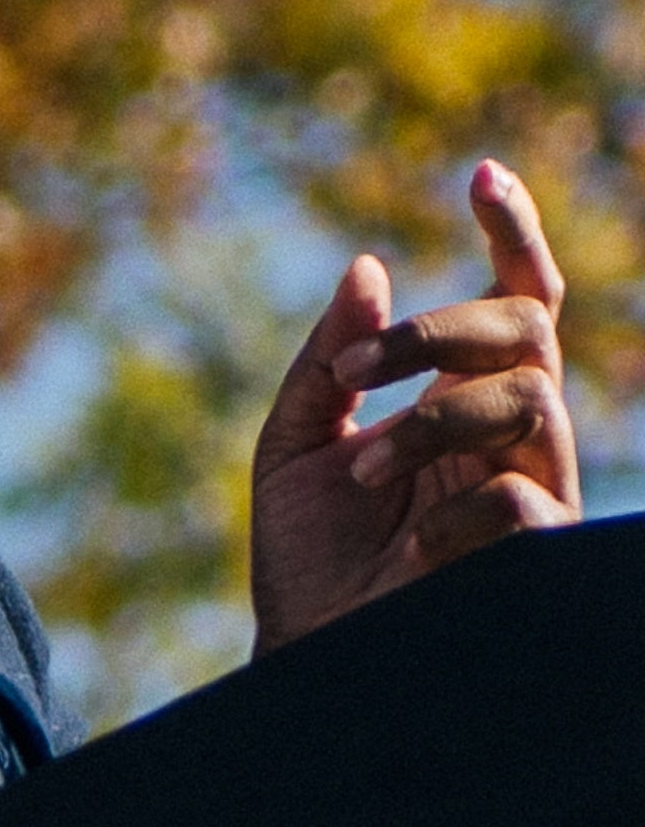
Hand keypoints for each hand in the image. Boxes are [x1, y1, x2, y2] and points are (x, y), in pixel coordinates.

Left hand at [249, 160, 580, 653]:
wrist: (306, 654)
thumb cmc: (307, 560)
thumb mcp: (292, 447)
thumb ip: (329, 361)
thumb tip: (368, 268)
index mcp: (459, 400)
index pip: (516, 303)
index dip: (513, 234)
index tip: (480, 172)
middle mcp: (508, 434)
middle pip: (528, 331)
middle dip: (442, 332)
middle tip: (356, 372)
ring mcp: (532, 487)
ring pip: (532, 399)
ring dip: (434, 420)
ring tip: (362, 471)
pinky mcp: (535, 551)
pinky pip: (518, 494)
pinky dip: (449, 509)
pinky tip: (407, 546)